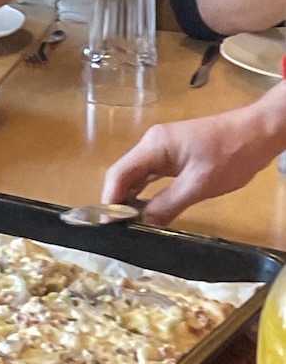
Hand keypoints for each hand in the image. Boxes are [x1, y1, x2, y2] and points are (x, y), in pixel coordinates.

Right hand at [101, 100, 283, 224]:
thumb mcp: (200, 185)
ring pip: (137, 175)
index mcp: (153, 146)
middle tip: (117, 231)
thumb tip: (142, 224)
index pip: (118, 174)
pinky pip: (151, 174)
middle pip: (124, 174)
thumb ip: (168, 204)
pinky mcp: (174, 153)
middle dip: (117, 201)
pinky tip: (146, 209)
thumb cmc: (230, 156)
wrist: (257, 133)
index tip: (106, 227)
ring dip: (131, 198)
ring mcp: (162, 147)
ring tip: (127, 225)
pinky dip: (145, 191)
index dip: (109, 201)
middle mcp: (151, 144)